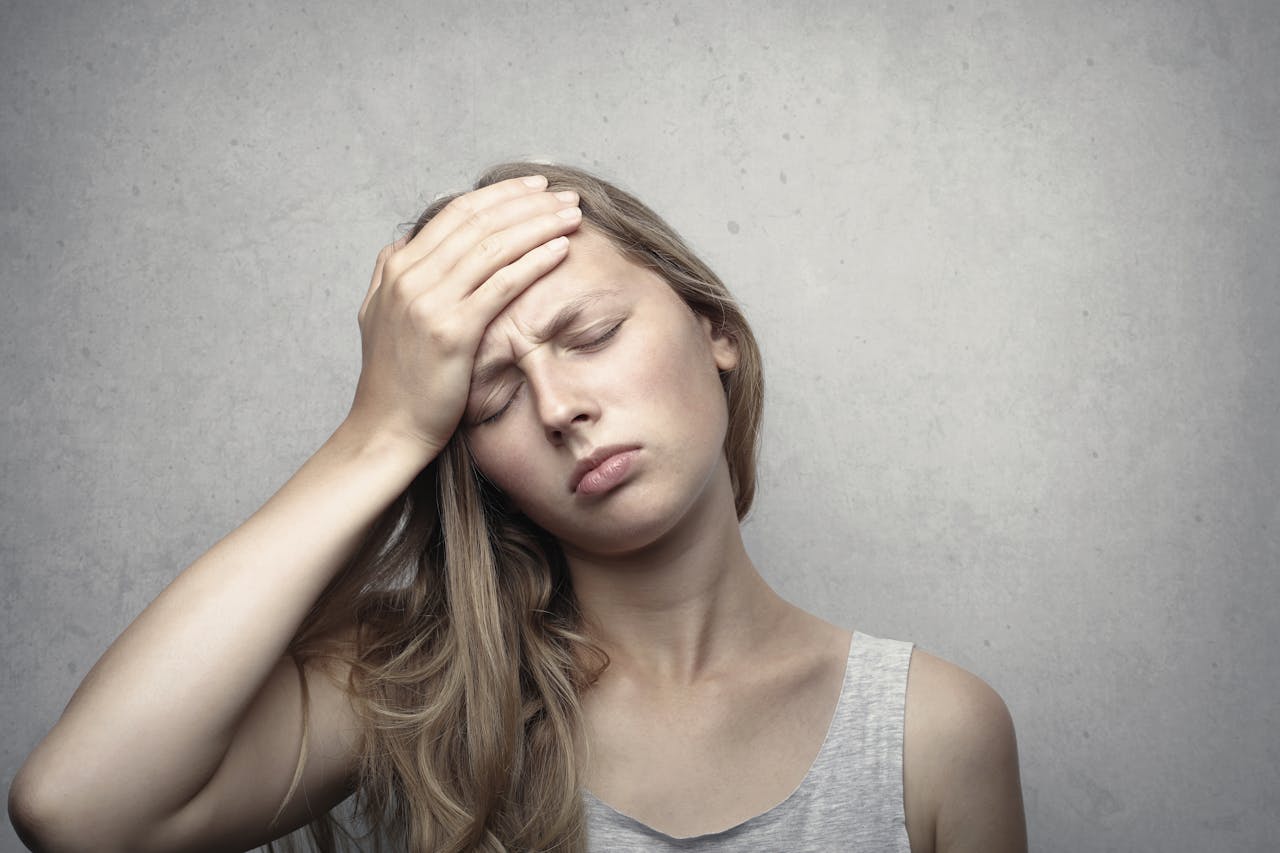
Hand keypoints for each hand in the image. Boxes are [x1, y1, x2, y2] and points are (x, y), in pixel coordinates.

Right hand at [344, 175, 581, 462]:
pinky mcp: (452, 331)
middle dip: (528, 204)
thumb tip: (404, 245)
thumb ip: (390, 275)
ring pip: (494, 246)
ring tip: (572, 215)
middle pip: (480, 222)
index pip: (457, 213)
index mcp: (398, 267)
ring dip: (539, 225)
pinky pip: (502, 284)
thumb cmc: (394, 379)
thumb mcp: (379, 316)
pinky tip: (560, 249)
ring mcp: (430, 302)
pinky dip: (534, 261)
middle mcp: (411, 277)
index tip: (535, 188)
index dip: (501, 195)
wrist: (388, 428)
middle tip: (565, 196)